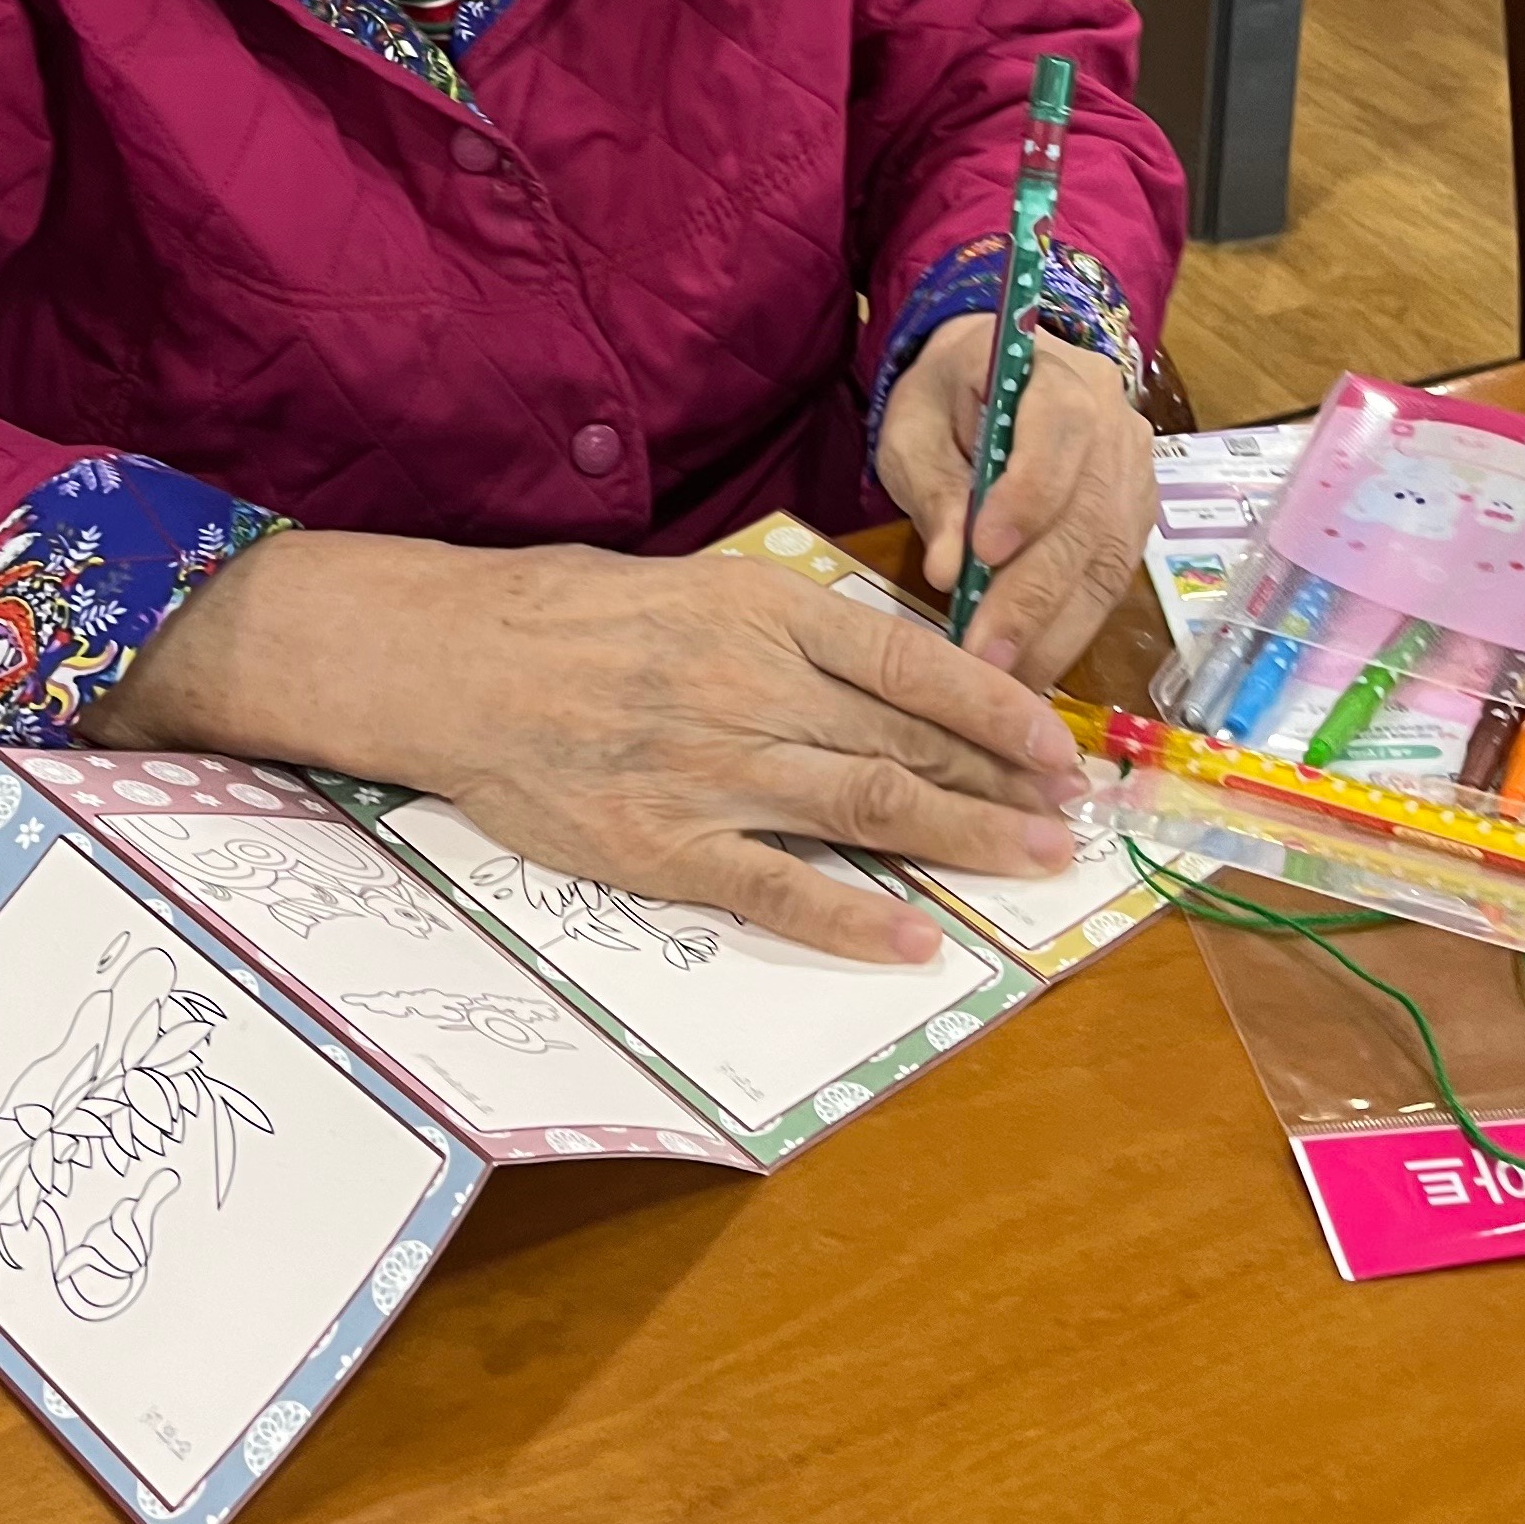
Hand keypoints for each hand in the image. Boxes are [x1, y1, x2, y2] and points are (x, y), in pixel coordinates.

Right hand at [81, 531, 1088, 962]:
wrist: (448, 661)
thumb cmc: (570, 613)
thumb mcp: (693, 585)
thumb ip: (787, 626)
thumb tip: (888, 665)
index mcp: (761, 610)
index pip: (913, 662)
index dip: (1001, 709)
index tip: (1061, 745)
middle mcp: (748, 686)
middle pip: (908, 744)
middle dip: (1006, 784)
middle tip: (1076, 818)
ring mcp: (708, 770)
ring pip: (867, 811)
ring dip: (964, 842)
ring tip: (1035, 866)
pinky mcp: (662, 846)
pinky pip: (777, 890)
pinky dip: (853, 918)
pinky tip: (915, 938)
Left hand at [874, 317, 1155, 686]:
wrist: (986, 378)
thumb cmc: (943, 400)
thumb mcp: (914, 433)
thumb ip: (934, 492)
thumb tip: (948, 573)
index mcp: (1056, 374)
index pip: (1060, 431)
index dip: (1028, 497)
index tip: (983, 553)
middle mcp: (1115, 419)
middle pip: (1090, 512)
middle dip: (1036, 591)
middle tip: (986, 657)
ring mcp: (1135, 469)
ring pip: (1111, 557)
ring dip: (1059, 626)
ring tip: (1008, 678)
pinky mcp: (1137, 514)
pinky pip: (1116, 576)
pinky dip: (1075, 623)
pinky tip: (1036, 659)